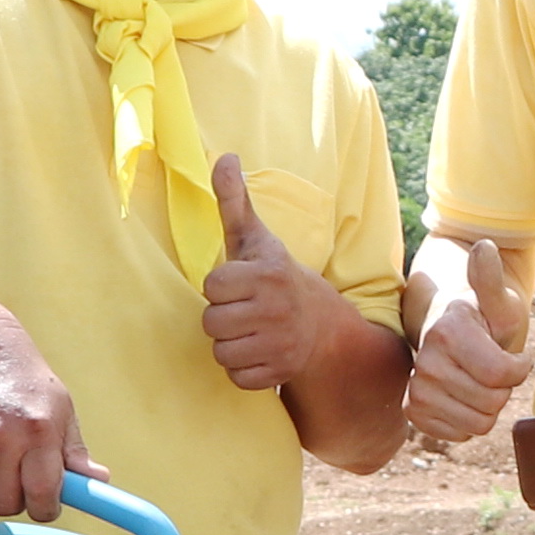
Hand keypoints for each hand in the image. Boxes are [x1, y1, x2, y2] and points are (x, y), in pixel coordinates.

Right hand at [0, 306, 83, 521]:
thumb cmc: (22, 379)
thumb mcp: (61, 409)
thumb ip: (75, 452)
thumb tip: (98, 480)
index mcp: (38, 430)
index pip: (42, 496)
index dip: (47, 507)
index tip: (47, 501)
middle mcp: (1, 437)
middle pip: (5, 504)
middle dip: (16, 499)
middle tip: (20, 478)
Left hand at [200, 152, 354, 395]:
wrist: (322, 324)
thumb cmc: (275, 277)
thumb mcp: (256, 238)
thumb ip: (234, 201)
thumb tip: (224, 157)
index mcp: (267, 274)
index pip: (212, 286)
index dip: (220, 286)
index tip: (240, 284)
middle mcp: (276, 309)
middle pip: (211, 322)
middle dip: (222, 317)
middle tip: (245, 310)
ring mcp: (281, 343)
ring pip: (221, 352)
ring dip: (230, 344)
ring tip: (250, 330)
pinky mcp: (281, 372)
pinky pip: (237, 377)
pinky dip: (243, 368)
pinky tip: (259, 351)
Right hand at [405, 234, 534, 449]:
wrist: (450, 330)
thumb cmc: (483, 316)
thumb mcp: (497, 298)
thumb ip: (490, 278)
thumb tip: (484, 248)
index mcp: (447, 331)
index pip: (501, 374)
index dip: (518, 368)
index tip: (514, 354)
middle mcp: (425, 361)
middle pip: (491, 403)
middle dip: (502, 389)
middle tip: (491, 366)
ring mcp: (416, 388)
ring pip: (477, 424)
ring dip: (487, 406)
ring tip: (478, 380)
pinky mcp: (413, 412)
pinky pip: (458, 435)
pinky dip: (469, 421)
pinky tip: (464, 396)